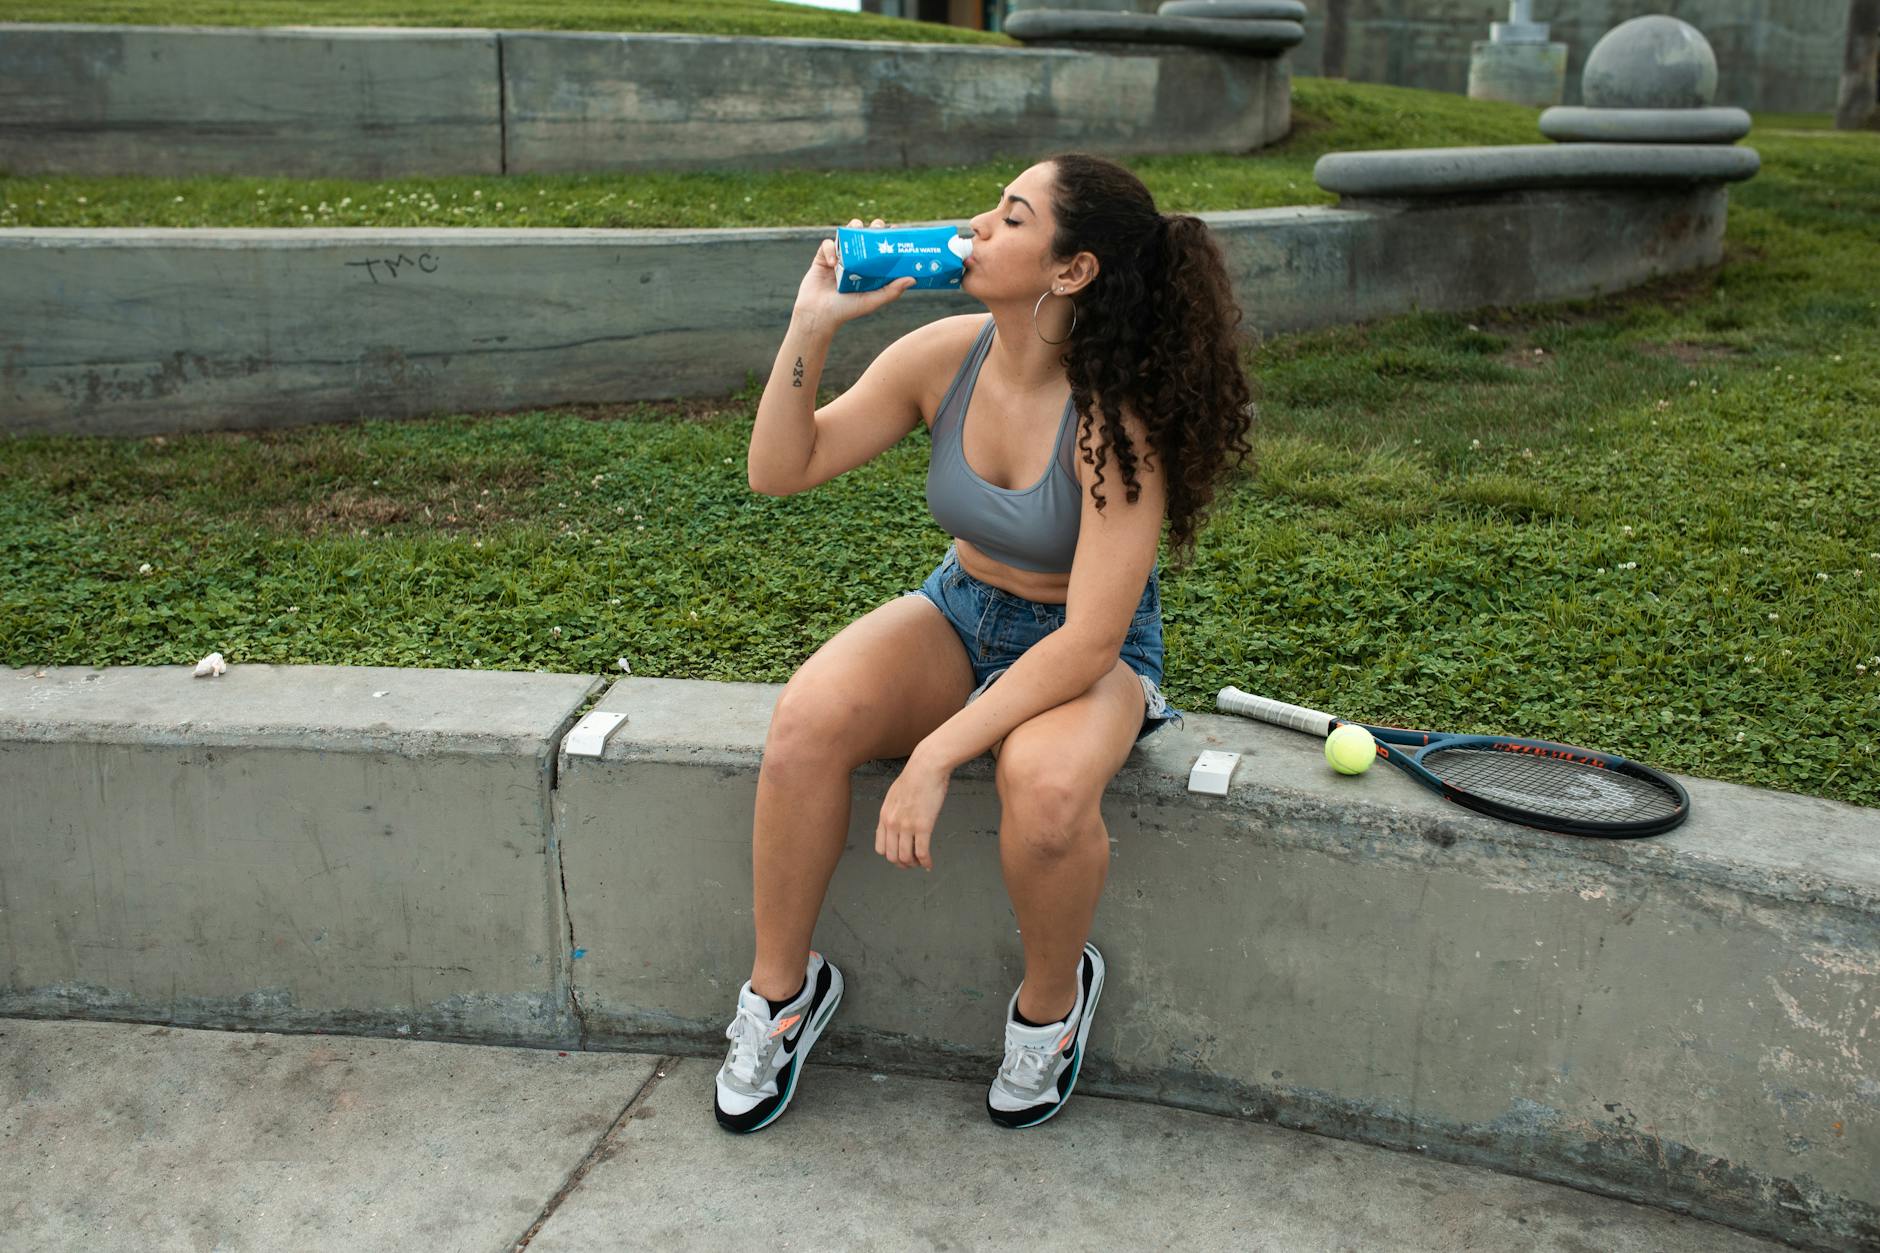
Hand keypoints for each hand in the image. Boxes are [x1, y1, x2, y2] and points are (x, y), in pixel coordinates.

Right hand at [793, 216, 916, 331]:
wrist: (818, 315)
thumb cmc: (846, 310)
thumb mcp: (872, 301)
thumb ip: (891, 291)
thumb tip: (913, 279)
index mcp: (868, 270)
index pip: (880, 249)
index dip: (887, 238)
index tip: (896, 230)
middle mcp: (855, 262)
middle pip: (865, 237)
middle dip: (872, 228)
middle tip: (877, 227)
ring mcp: (838, 258)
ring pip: (847, 234)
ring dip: (852, 228)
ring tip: (857, 229)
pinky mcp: (822, 257)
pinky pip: (827, 244)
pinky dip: (831, 249)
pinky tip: (833, 262)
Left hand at [875, 752, 951, 870]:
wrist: (926, 767)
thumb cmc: (915, 777)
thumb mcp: (894, 795)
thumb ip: (892, 812)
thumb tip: (896, 823)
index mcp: (884, 816)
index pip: (880, 847)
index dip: (890, 855)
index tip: (900, 855)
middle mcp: (892, 824)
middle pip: (892, 856)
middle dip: (902, 864)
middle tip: (912, 863)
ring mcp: (907, 826)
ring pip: (906, 858)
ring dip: (914, 864)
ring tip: (921, 863)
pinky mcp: (923, 826)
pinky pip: (922, 852)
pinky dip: (926, 862)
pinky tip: (930, 864)